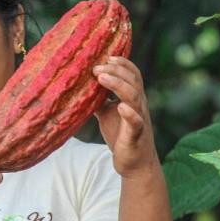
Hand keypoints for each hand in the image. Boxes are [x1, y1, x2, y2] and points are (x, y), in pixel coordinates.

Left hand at [92, 56, 159, 177]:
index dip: (122, 64)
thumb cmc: (120, 135)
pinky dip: (129, 113)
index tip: (106, 56)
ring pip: (134, 97)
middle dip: (116, 71)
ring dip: (119, 85)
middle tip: (97, 67)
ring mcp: (139, 119)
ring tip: (102, 77)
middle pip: (133, 81)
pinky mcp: (136, 135)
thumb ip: (98, 99)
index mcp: (132, 98)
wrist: (133, 163)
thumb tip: (80, 85)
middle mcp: (138, 105)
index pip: (133, 74)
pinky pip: (135, 122)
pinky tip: (120, 107)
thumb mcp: (106, 113)